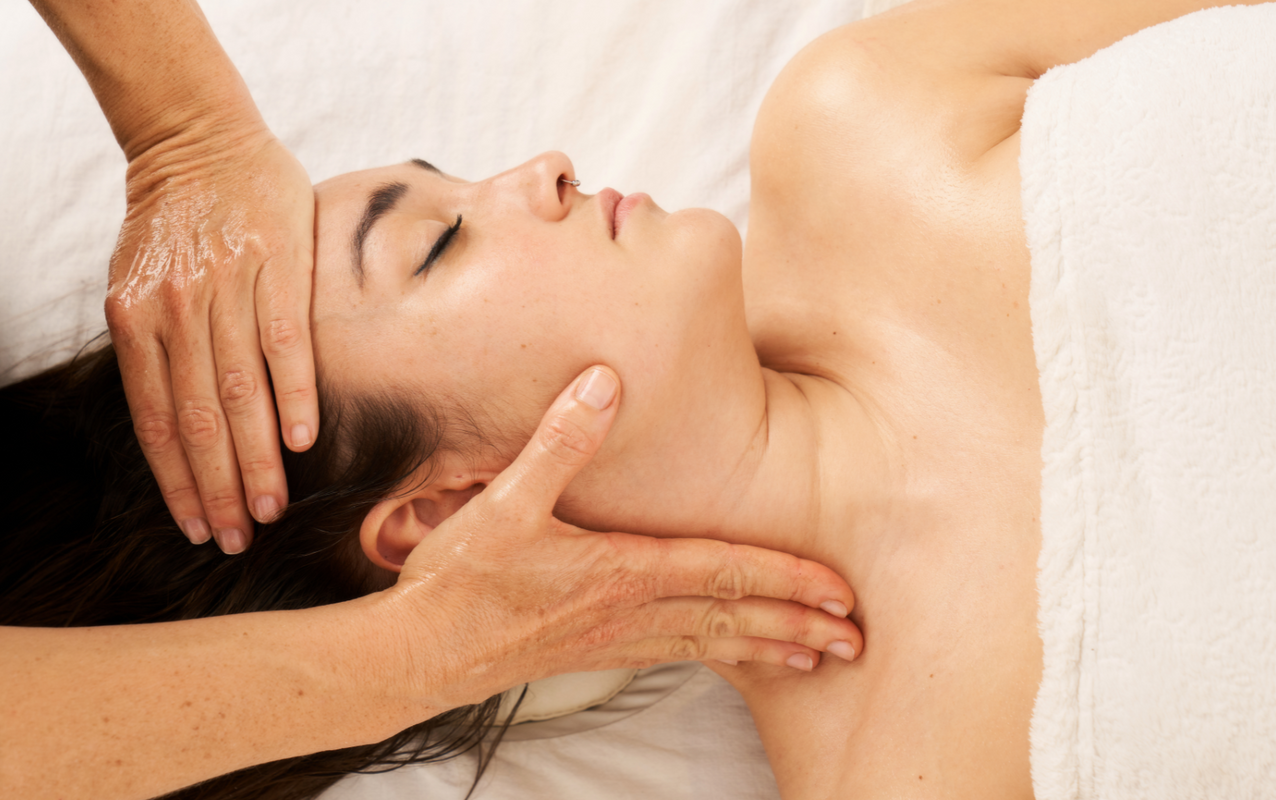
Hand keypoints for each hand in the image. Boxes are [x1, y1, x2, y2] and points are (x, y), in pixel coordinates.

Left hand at [105, 126, 316, 553]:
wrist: (198, 138)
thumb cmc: (169, 223)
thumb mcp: (135, 284)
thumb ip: (152, 349)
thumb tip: (175, 426)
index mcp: (133, 320)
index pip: (156, 422)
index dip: (176, 483)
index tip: (197, 530)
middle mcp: (174, 310)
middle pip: (199, 420)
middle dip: (219, 489)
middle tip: (238, 541)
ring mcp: (225, 288)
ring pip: (241, 393)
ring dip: (257, 460)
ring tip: (272, 510)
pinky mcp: (275, 267)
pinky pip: (285, 344)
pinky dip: (295, 395)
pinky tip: (303, 442)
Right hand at [382, 366, 863, 708]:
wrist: (420, 654)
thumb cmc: (461, 581)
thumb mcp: (504, 501)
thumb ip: (561, 438)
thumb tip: (606, 378)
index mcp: (621, 571)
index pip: (723, 573)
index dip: (785, 579)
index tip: (837, 592)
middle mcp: (629, 611)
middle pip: (733, 618)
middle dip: (798, 627)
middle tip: (855, 639)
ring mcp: (615, 638)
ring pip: (711, 644)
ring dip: (769, 648)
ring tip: (817, 657)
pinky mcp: (596, 652)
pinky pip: (676, 653)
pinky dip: (720, 655)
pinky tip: (734, 654)